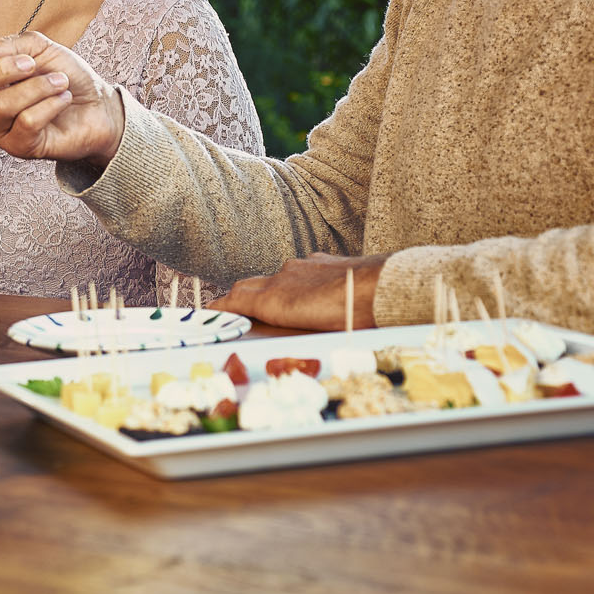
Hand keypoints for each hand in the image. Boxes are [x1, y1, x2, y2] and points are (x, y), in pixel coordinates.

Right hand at [0, 31, 124, 166]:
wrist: (96, 104)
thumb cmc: (63, 76)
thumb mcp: (38, 48)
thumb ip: (10, 46)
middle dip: (2, 70)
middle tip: (33, 64)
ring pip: (1, 105)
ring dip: (37, 87)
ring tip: (59, 82)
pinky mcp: (20, 148)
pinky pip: (26, 122)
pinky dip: (50, 104)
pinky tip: (62, 99)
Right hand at [210, 253, 385, 330]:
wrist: (385, 286)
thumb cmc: (352, 318)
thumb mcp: (312, 333)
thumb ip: (284, 329)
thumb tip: (265, 329)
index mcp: (276, 299)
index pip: (236, 300)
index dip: (219, 308)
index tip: (207, 313)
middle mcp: (283, 277)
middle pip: (248, 285)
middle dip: (236, 298)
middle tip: (231, 311)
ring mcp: (303, 265)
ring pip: (276, 278)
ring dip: (270, 292)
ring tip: (276, 309)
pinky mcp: (323, 260)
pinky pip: (300, 271)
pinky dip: (296, 283)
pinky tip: (312, 295)